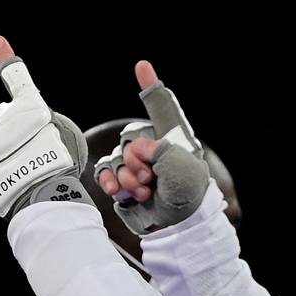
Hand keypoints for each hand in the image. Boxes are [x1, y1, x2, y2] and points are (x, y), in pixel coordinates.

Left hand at [0, 36, 90, 217]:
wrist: (43, 195)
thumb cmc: (61, 170)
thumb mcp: (68, 139)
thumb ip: (46, 127)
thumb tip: (30, 130)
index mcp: (32, 109)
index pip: (17, 78)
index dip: (5, 57)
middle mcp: (6, 117)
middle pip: (4, 116)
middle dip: (12, 129)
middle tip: (29, 151)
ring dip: (0, 148)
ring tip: (17, 168)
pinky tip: (0, 172)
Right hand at [93, 61, 208, 234]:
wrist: (178, 228)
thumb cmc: (189, 198)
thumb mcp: (182, 170)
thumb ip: (159, 151)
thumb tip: (137, 151)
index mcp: (174, 141)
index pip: (162, 109)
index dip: (151, 87)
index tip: (142, 67)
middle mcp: (155, 150)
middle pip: (130, 139)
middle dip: (136, 160)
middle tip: (149, 179)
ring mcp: (138, 166)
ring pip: (116, 158)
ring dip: (126, 176)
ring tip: (142, 192)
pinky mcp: (125, 183)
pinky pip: (106, 172)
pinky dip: (110, 181)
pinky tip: (118, 191)